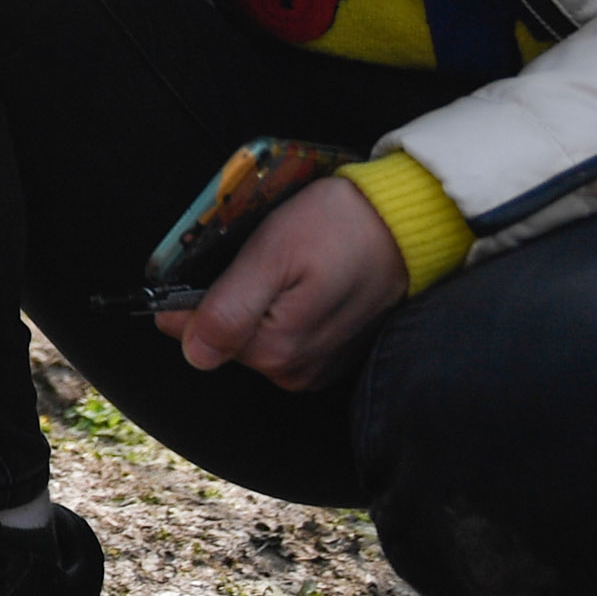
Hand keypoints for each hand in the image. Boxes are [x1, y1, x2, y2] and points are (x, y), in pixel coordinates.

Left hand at [155, 176, 405, 390]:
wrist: (405, 224)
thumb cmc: (338, 228)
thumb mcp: (272, 254)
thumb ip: (229, 309)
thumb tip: (194, 353)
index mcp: (274, 351)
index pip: (192, 333)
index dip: (191, 295)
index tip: (218, 263)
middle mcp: (293, 372)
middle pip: (223, 338)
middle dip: (228, 298)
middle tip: (264, 258)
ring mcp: (314, 367)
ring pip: (251, 337)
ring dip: (255, 304)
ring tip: (288, 268)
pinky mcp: (329, 356)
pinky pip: (281, 338)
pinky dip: (280, 311)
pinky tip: (302, 284)